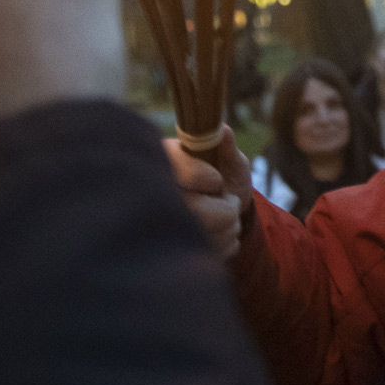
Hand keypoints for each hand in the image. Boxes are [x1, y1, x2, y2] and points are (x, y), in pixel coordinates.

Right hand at [164, 129, 249, 262]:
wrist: (225, 212)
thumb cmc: (225, 177)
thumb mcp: (229, 158)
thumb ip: (227, 146)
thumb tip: (224, 131)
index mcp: (163, 162)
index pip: (178, 172)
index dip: (203, 178)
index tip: (216, 181)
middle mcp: (154, 192)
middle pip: (191, 209)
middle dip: (225, 211)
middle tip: (231, 203)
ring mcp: (158, 225)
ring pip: (200, 235)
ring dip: (229, 229)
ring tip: (229, 219)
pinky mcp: (170, 251)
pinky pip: (207, 254)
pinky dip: (226, 247)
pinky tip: (223, 236)